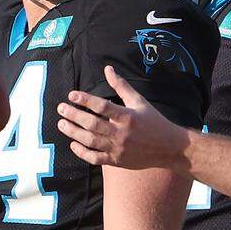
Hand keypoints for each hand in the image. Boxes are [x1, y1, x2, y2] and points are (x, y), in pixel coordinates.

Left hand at [57, 65, 186, 168]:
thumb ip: (121, 86)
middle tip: (61, 108)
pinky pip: (95, 158)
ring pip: (90, 141)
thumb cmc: (154, 121)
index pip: (102, 106)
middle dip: (73, 115)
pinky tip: (74, 144)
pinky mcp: (117, 161)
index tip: (71, 95)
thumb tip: (107, 68)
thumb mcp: (139, 101)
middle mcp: (122, 133)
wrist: (169, 148)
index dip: (85, 100)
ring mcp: (119, 148)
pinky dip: (82, 152)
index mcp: (127, 116)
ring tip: (61, 124)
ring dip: (73, 132)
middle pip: (92, 124)